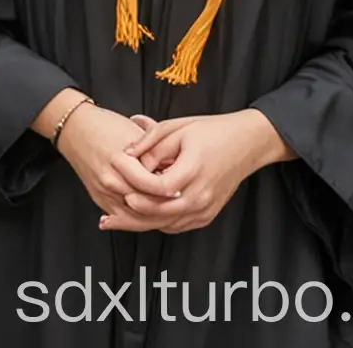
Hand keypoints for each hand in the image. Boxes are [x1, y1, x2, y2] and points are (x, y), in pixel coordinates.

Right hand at [51, 102, 181, 224]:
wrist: (73, 129)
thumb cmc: (103, 125)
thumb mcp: (134, 131)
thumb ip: (156, 150)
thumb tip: (179, 166)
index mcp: (119, 160)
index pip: (151, 185)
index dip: (170, 189)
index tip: (183, 188)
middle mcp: (110, 180)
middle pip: (146, 206)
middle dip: (166, 206)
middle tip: (183, 204)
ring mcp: (104, 193)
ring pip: (136, 218)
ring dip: (156, 217)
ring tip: (172, 213)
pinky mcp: (100, 200)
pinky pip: (124, 218)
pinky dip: (140, 219)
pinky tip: (154, 217)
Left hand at [104, 111, 292, 233]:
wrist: (246, 144)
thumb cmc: (211, 132)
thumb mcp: (176, 128)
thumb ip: (150, 143)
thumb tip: (126, 155)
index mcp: (193, 171)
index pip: (158, 188)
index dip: (135, 185)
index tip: (116, 181)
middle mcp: (201, 195)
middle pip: (160, 214)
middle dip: (131, 216)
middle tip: (106, 217)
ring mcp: (206, 208)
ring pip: (168, 224)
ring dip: (141, 224)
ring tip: (115, 221)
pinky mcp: (207, 214)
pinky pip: (178, 224)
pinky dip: (157, 222)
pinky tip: (140, 219)